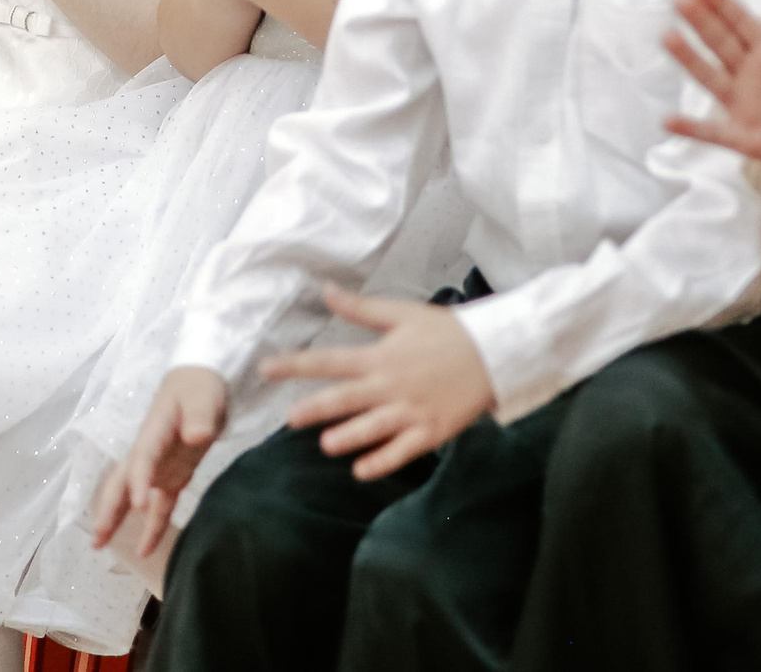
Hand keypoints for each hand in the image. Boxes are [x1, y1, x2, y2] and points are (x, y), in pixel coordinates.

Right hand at [87, 365, 228, 559]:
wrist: (200, 379)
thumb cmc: (199, 386)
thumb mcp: (204, 396)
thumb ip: (200, 416)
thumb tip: (195, 436)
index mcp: (153, 432)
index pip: (143, 458)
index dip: (139, 480)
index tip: (139, 504)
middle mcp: (149, 452)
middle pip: (122, 482)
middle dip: (109, 509)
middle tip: (97, 537)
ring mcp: (158, 466)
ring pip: (132, 496)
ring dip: (118, 520)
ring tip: (101, 547)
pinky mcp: (172, 476)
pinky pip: (161, 505)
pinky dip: (153, 526)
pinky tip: (145, 550)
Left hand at [263, 286, 494, 479]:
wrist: (494, 353)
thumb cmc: (446, 331)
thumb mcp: (402, 313)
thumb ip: (360, 309)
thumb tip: (325, 290)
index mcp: (380, 356)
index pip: (329, 360)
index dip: (295, 364)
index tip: (266, 368)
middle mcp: (391, 385)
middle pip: (346, 399)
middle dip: (316, 408)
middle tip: (290, 418)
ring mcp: (411, 411)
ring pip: (373, 428)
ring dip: (348, 437)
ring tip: (326, 445)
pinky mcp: (430, 431)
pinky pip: (402, 451)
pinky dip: (382, 461)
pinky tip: (362, 471)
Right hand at [665, 0, 760, 173]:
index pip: (739, 21)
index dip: (721, 3)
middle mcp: (746, 72)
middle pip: (720, 43)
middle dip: (701, 22)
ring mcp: (741, 103)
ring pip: (710, 78)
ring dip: (690, 60)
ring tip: (668, 37)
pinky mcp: (741, 135)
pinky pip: (712, 132)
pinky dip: (691, 129)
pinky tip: (668, 120)